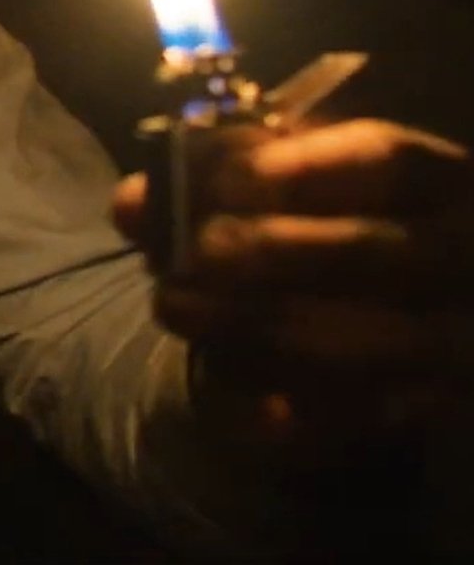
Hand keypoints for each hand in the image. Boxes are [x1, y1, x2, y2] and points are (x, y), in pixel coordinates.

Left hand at [113, 118, 471, 455]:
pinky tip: (229, 382)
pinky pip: (355, 414)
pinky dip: (286, 404)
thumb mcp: (292, 183)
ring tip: (172, 305)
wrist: (399, 312)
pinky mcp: (432, 405)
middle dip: (265, 250)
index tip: (225, 182)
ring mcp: (454, 338)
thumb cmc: (328, 224)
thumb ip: (218, 179)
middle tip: (192, 252)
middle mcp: (459, 255)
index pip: (385, 159)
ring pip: (356, 341)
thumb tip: (131, 203)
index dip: (299, 167)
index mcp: (437, 179)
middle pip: (367, 251)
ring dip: (249, 324)